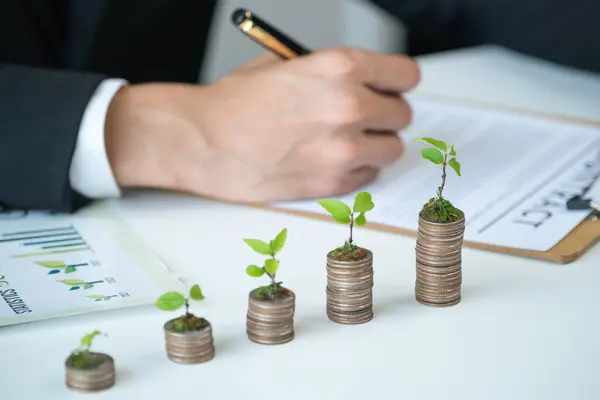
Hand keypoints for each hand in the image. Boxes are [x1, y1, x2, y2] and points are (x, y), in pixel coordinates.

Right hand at [104, 47, 419, 201]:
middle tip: (359, 119)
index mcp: (340, 68)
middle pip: (402, 114)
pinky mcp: (333, 182)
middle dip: (383, 115)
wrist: (202, 141)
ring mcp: (344, 149)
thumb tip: (362, 82)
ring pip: (392, 149)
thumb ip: (332, 72)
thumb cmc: (235, 103)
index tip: (388, 89)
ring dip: (374, 145)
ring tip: (343, 142)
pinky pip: (368, 175)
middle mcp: (350, 107)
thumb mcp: (285, 65)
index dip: (395, 83)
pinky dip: (355, 170)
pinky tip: (327, 160)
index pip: (406, 75)